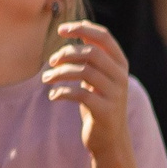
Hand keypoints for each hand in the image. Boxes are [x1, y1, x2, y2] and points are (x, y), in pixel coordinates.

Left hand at [45, 22, 133, 155]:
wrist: (110, 139)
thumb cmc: (98, 102)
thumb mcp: (98, 76)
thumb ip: (92, 56)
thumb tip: (77, 30)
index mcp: (120, 63)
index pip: (104, 36)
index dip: (82, 28)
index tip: (60, 30)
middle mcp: (121, 76)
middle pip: (91, 52)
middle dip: (67, 53)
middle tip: (51, 62)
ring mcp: (115, 94)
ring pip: (84, 72)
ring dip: (60, 73)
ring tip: (46, 79)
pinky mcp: (105, 110)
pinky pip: (80, 94)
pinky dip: (62, 92)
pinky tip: (53, 96)